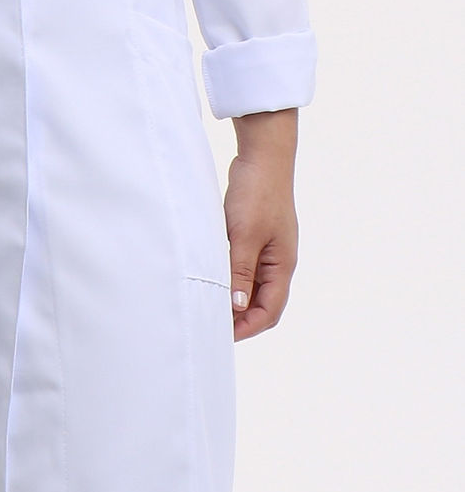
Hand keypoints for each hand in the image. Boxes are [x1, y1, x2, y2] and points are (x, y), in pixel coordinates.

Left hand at [225, 110, 298, 341]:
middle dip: (241, 318)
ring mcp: (268, 247)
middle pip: (263, 302)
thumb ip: (240, 273)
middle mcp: (278, 260)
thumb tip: (236, 308)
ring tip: (209, 305)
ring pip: (252, 285)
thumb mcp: (245, 236)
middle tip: (212, 324)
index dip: (247, 327)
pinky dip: (231, 277)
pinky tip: (212, 278)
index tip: (221, 335)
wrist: (262, 155)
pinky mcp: (255, 235)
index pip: (269, 311)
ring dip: (234, 298)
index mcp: (282, 265)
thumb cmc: (257, 193)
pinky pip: (244, 266)